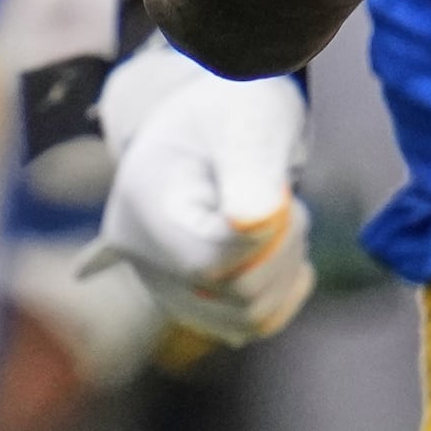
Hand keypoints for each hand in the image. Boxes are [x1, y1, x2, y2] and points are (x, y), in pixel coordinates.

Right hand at [85, 38, 314, 346]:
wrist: (222, 115)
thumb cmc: (235, 105)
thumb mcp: (248, 120)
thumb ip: (250, 167)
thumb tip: (253, 224)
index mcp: (142, 202)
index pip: (209, 260)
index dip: (264, 239)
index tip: (282, 197)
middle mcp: (140, 254)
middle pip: (232, 293)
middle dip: (281, 248)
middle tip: (287, 199)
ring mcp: (163, 282)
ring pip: (246, 317)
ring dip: (285, 269)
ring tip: (282, 218)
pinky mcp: (192, 300)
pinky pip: (246, 325)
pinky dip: (281, 295)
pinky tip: (290, 259)